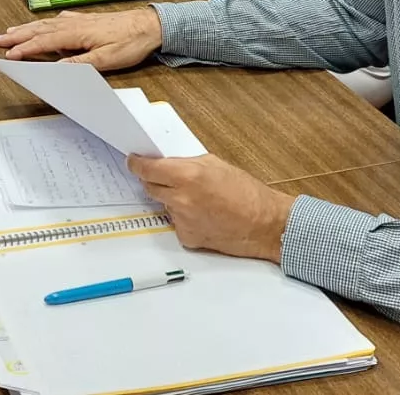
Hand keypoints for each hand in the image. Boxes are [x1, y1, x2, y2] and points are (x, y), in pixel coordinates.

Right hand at [0, 6, 162, 68]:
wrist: (151, 25)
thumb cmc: (131, 42)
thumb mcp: (107, 58)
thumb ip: (80, 62)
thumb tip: (56, 67)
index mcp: (77, 32)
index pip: (44, 41)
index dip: (25, 48)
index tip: (8, 53)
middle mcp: (75, 23)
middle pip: (40, 29)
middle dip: (18, 35)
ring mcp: (80, 20)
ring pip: (48, 23)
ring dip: (28, 28)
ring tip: (11, 31)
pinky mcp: (88, 19)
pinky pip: (60, 20)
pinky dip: (47, 22)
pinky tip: (46, 22)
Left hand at [127, 153, 294, 262]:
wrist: (265, 224)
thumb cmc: (247, 194)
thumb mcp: (216, 165)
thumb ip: (188, 164)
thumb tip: (169, 165)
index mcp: (186, 176)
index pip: (146, 169)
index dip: (137, 164)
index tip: (134, 162)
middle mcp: (180, 199)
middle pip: (150, 187)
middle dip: (156, 181)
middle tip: (171, 179)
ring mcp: (182, 220)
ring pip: (164, 205)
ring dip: (174, 200)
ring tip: (200, 200)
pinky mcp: (187, 237)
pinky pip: (176, 223)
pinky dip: (184, 218)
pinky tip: (204, 216)